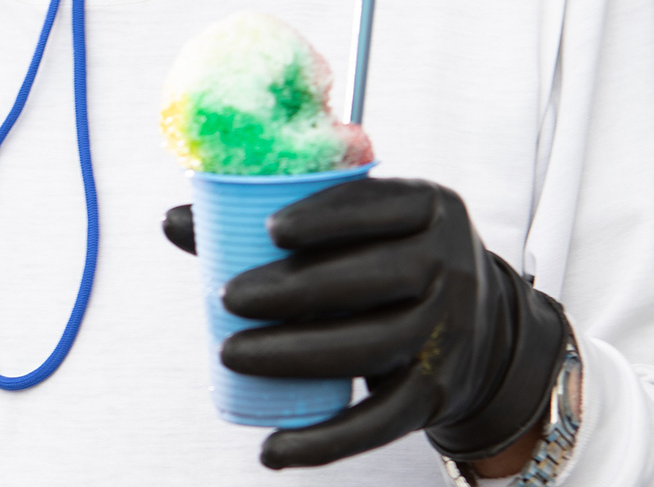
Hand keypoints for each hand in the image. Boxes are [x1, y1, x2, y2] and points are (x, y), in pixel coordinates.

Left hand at [162, 178, 566, 468]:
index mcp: (430, 208)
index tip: (270, 228)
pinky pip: (379, 422)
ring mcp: (448, 332)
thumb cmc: (385, 259)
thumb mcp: (359, 228)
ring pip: (372, 348)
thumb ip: (276, 220)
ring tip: (231, 354)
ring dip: (296, 354)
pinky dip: (324, 442)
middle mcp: (450, 266)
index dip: (328, 217)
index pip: (381, 205)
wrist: (480, 328)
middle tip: (228, 298)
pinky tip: (272, 448)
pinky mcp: (436, 392)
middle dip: (296, 289)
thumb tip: (173, 220)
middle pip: (373, 279)